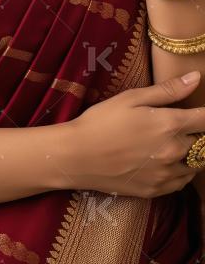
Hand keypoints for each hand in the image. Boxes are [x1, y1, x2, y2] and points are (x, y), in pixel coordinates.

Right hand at [61, 71, 203, 197]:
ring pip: (196, 165)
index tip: (202, 111)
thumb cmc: (102, 121)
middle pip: (204, 143)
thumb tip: (196, 78)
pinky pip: (182, 182)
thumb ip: (167, 90)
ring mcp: (166, 175)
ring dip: (193, 153)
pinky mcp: (156, 191)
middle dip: (198, 133)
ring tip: (175, 142)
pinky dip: (182, 171)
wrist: (77, 156)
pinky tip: (167, 161)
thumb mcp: (132, 98)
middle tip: (182, 124)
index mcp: (169, 125)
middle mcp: (174, 152)